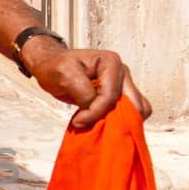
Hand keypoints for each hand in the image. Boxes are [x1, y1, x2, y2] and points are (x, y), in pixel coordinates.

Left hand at [21, 39, 151, 130]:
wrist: (52, 67)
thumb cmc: (57, 66)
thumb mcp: (65, 74)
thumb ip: (83, 91)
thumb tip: (93, 110)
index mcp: (110, 63)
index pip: (112, 95)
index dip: (95, 112)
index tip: (78, 121)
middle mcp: (121, 73)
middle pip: (134, 104)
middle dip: (116, 119)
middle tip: (95, 126)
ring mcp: (122, 86)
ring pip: (136, 111)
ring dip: (120, 123)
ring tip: (98, 126)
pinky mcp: (119, 97)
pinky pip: (128, 115)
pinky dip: (119, 123)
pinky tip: (101, 124)